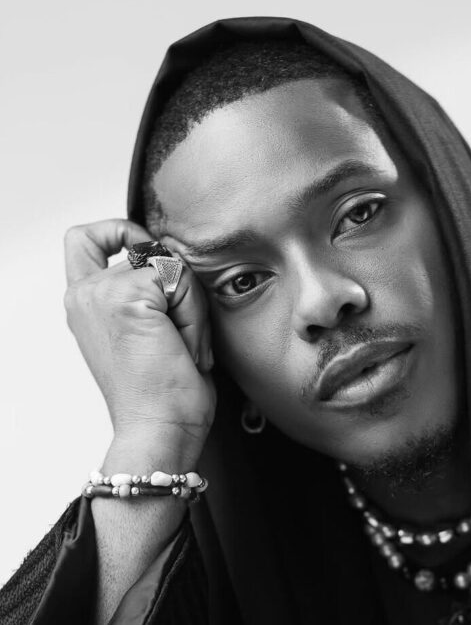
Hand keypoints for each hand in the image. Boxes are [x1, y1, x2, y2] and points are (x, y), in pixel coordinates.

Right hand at [64, 219, 215, 466]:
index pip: (86, 239)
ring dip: (190, 304)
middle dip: (178, 282)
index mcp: (86, 303)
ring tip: (181, 345)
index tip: (150, 258)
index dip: (121, 232)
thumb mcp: (149, 331)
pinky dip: (194, 312)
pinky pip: (181, 279)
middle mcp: (85, 293)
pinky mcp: (125, 297)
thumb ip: (146, 291)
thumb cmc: (162, 393)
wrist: (161, 430)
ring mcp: (101, 292)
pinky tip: (183, 345)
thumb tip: (170, 257)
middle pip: (149, 247)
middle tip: (178, 331)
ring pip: (172, 265)